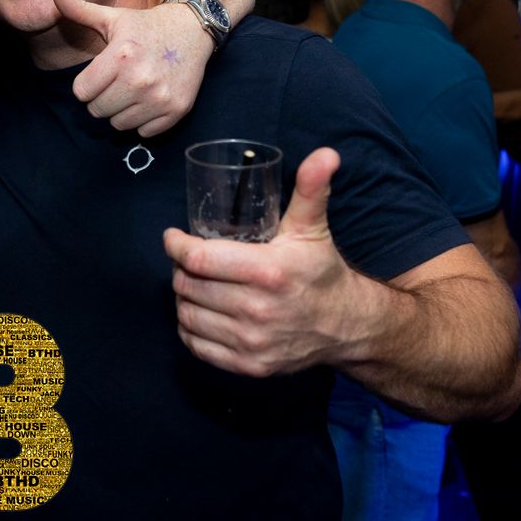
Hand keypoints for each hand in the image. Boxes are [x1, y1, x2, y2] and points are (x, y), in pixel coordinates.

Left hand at [58, 0, 211, 136]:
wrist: (193, 29)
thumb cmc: (146, 25)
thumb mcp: (112, 17)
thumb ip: (80, 10)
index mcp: (121, 55)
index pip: (81, 92)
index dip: (87, 84)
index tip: (100, 74)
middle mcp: (140, 79)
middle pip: (98, 111)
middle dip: (102, 98)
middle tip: (116, 82)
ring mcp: (160, 97)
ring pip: (119, 125)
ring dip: (121, 111)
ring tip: (133, 90)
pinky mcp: (176, 110)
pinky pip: (143, 132)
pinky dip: (143, 121)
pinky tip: (149, 99)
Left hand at [166, 147, 374, 377]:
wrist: (346, 326)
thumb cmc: (321, 271)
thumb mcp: (313, 228)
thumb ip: (312, 189)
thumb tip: (326, 153)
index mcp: (267, 271)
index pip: (199, 259)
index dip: (177, 246)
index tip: (173, 237)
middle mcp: (257, 310)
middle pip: (188, 286)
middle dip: (180, 269)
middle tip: (187, 260)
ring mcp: (251, 342)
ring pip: (188, 315)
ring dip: (182, 297)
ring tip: (192, 283)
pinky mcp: (249, 366)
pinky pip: (197, 346)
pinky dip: (189, 328)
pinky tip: (199, 312)